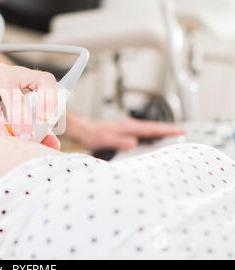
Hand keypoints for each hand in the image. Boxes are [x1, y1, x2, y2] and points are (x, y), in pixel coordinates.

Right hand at [0, 61, 60, 149]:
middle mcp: (2, 71)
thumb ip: (36, 126)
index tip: (47, 118)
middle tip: (25, 139)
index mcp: (22, 75)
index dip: (49, 97)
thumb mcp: (15, 110)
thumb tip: (53, 145)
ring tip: (2, 139)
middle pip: (14, 94)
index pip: (43, 79)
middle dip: (21, 119)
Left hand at [65, 112, 184, 150]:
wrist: (84, 130)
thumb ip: (120, 141)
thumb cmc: (93, 135)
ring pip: (150, 131)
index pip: (153, 128)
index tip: (181, 130)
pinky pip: (143, 135)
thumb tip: (134, 142)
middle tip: (184, 135)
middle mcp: (131, 126)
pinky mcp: (126, 133)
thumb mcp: (106, 140)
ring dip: (162, 134)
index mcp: (130, 127)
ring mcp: (129, 129)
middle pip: (155, 128)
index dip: (168, 130)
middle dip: (169, 131)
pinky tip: (155, 143)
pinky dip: (152, 137)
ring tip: (174, 140)